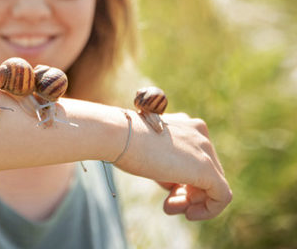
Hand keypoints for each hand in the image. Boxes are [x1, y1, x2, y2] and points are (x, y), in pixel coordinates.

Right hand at [117, 112, 231, 219]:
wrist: (118, 134)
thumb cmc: (122, 140)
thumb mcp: (146, 149)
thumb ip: (164, 162)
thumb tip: (172, 183)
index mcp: (185, 125)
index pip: (192, 158)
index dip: (181, 180)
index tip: (165, 190)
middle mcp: (199, 133)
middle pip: (204, 172)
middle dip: (186, 193)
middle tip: (167, 205)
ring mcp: (205, 150)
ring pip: (213, 184)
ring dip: (192, 202)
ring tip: (169, 208)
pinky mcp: (207, 169)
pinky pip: (222, 196)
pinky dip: (210, 209)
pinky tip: (190, 214)